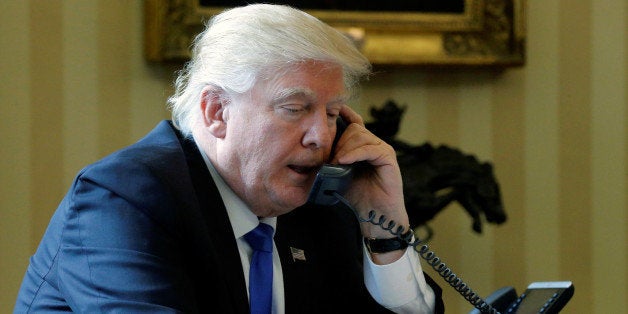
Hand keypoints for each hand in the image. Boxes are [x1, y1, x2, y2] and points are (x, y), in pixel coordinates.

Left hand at [330, 106, 410, 243]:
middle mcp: (374, 144)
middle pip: (353, 129)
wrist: (375, 215)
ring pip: (360, 136)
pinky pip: (370, 148)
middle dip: (339, 141)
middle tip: (330, 160)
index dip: (344, 114)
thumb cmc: (357, 197)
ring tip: (336, 163)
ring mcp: (382, 150)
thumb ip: (331, 161)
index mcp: (362, 146)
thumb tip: (313, 151)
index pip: (354, 123)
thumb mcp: (338, 175)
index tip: (329, 110)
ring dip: (344, 148)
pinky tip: (344, 161)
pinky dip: (355, 153)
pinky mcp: (388, 158)